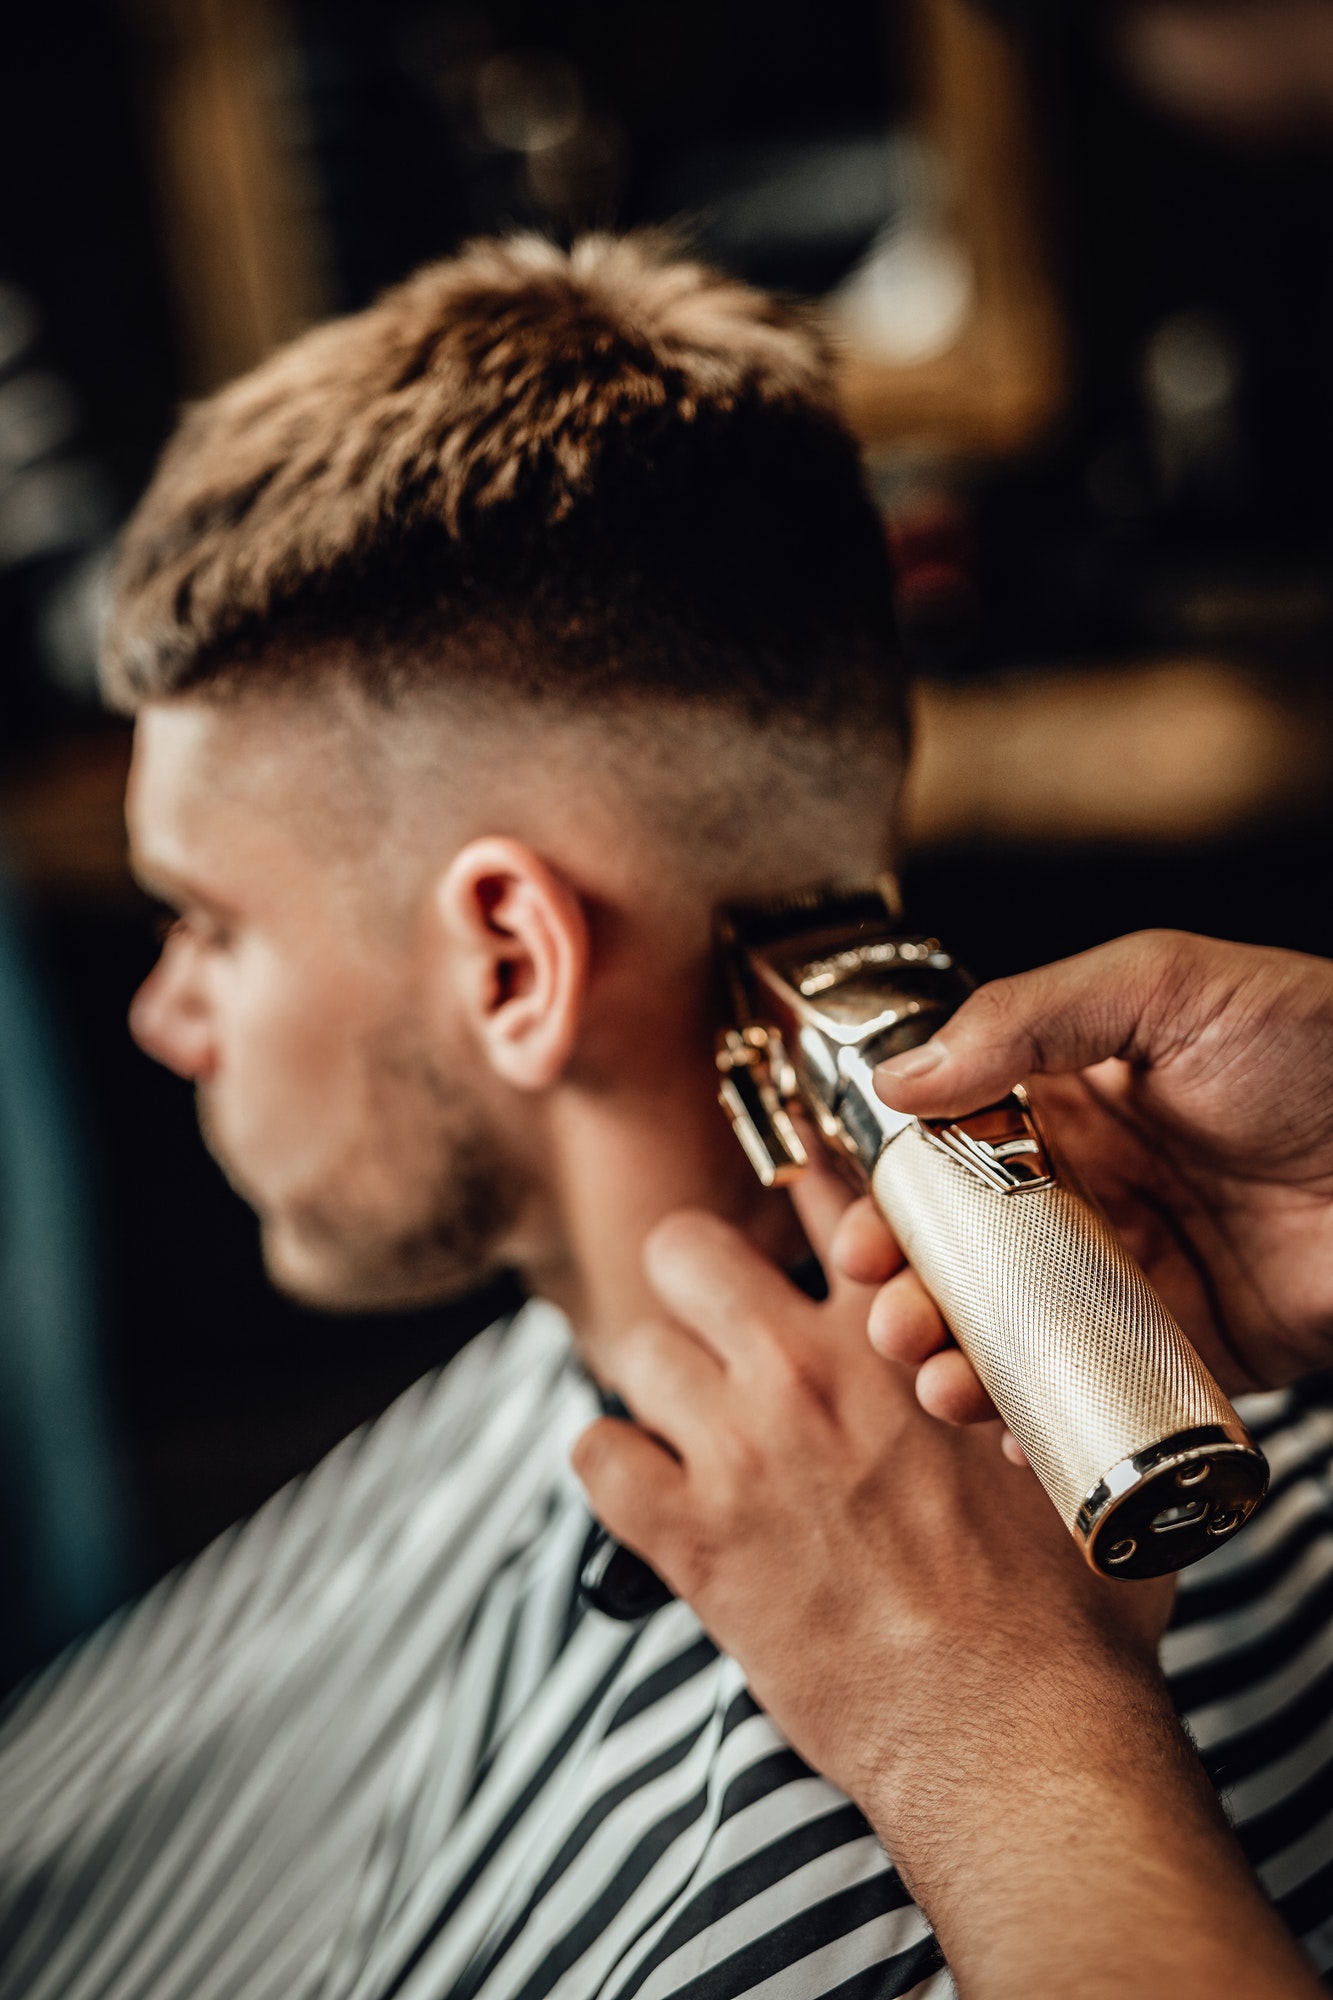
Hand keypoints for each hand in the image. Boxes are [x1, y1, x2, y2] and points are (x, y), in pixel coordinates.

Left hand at [572, 1149, 1319, 1997]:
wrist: (1016, 1734)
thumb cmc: (1061, 1612)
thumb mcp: (1060, 1453)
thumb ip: (1025, 1382)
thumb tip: (1026, 1364)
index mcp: (900, 1336)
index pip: (830, 1201)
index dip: (808, 1199)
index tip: (800, 1221)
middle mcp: (806, 1372)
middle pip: (687, 1248)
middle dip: (695, 1277)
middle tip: (717, 1323)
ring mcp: (741, 1450)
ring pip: (634, 1348)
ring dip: (659, 1385)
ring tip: (694, 1426)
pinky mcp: (692, 1540)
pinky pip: (594, 1457)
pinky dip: (614, 1468)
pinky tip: (653, 1491)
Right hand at [847, 930, 1332, 1428]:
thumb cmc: (1321, 1051)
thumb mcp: (1166, 987)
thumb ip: (1029, 1016)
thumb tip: (902, 1074)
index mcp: (1074, 1098)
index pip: (951, 1151)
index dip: (895, 1196)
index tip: (859, 1230)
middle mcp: (1095, 1188)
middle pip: (968, 1253)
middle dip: (911, 1293)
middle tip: (890, 1317)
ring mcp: (1138, 1273)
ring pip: (1018, 1330)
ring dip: (959, 1362)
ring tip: (940, 1381)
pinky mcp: (1189, 1348)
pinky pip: (1098, 1392)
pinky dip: (1043, 1422)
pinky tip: (1012, 1432)